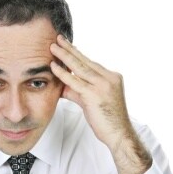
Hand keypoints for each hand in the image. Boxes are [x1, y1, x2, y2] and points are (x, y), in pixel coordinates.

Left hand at [50, 35, 150, 173]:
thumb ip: (79, 92)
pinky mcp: (94, 95)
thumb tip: (64, 86)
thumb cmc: (108, 121)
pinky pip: (75, 81)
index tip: (68, 45)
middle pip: (85, 61)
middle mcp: (109, 78)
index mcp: (112, 77)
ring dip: (65, 56)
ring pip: (80, 67)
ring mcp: (102, 85)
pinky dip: (62, 73)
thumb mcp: (93, 102)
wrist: (119, 134)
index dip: (78, 54)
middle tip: (58, 39)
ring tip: (53, 47)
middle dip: (70, 49)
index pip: (91, 63)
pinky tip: (53, 66)